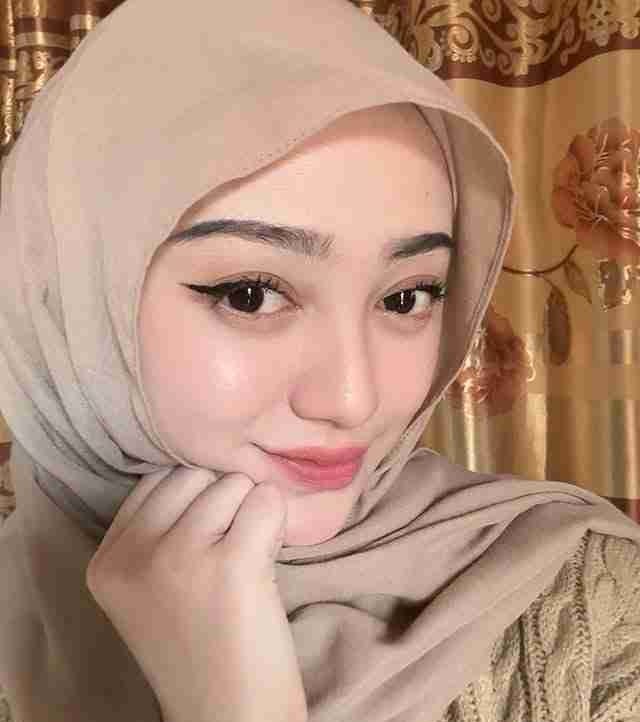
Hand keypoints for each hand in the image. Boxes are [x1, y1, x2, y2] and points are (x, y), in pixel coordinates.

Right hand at [85, 467, 307, 721]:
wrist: (228, 716)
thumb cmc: (200, 646)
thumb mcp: (150, 586)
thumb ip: (160, 528)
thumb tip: (210, 464)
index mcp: (108, 560)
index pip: (158, 481)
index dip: (195, 505)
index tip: (204, 547)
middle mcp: (134, 555)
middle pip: (196, 475)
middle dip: (224, 505)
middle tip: (228, 555)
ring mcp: (180, 558)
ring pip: (234, 484)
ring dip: (252, 517)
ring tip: (245, 566)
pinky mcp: (231, 565)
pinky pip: (268, 502)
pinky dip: (277, 526)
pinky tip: (266, 567)